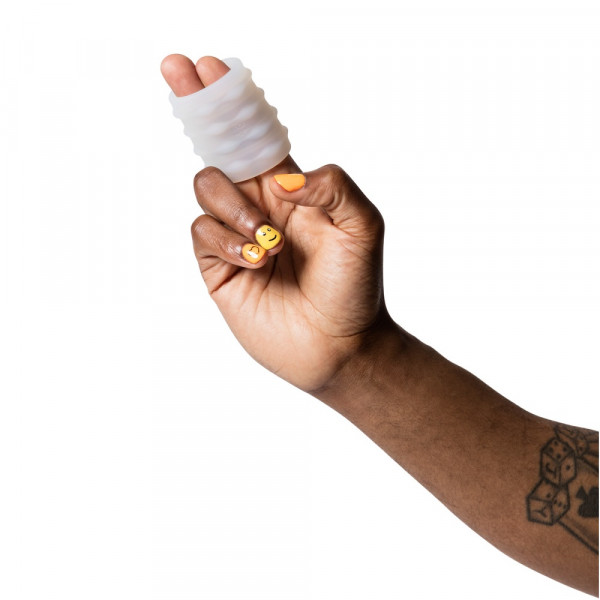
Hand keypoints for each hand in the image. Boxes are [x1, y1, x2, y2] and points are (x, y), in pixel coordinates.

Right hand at [161, 55, 390, 392]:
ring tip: (268, 243)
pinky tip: (257, 262)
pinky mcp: (219, 266)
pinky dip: (227, 242)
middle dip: (198, 106)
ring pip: (207, 187)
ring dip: (233, 206)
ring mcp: (237, 235)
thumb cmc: (356, 287)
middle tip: (177, 69)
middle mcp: (260, 205)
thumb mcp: (363, 226)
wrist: (339, 346)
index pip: (255, 134)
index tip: (207, 67)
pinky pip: (202, 233)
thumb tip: (281, 176)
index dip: (232, 99)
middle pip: (219, 146)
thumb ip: (332, 184)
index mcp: (292, 189)